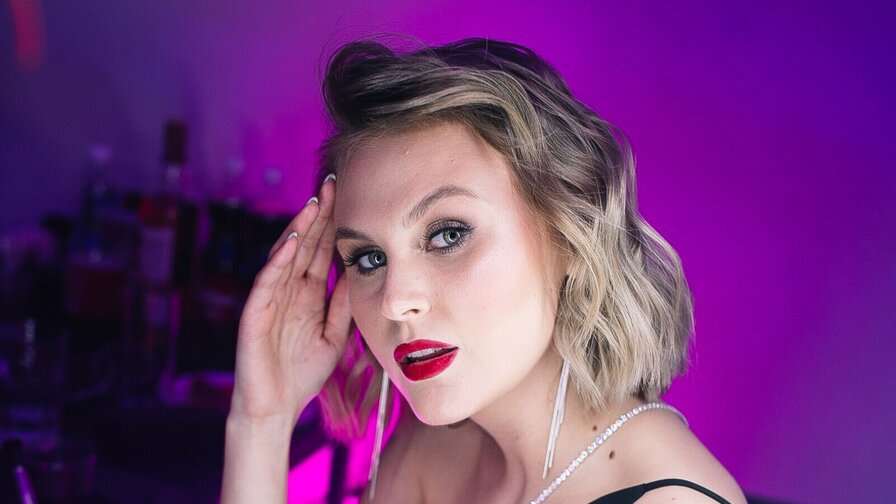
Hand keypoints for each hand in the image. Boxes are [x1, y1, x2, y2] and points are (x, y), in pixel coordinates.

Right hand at [229, 176, 350, 424]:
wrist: (276, 408)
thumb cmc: (302, 374)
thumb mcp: (334, 334)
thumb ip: (341, 305)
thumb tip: (357, 273)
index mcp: (307, 295)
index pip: (321, 252)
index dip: (333, 226)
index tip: (349, 198)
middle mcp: (288, 291)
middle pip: (305, 246)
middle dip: (318, 216)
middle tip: (332, 185)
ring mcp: (270, 299)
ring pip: (285, 257)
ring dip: (299, 230)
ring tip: (314, 205)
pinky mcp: (255, 313)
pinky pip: (267, 281)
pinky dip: (278, 260)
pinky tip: (291, 241)